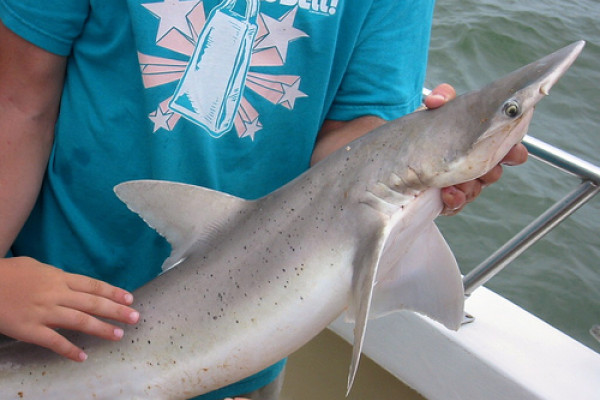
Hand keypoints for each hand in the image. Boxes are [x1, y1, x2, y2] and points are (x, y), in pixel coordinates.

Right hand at [0, 257, 139, 360]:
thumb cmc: (9, 273)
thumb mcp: (37, 267)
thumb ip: (57, 276)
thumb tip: (72, 283)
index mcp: (59, 278)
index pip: (93, 286)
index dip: (113, 292)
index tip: (130, 298)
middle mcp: (57, 294)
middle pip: (93, 303)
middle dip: (116, 310)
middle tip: (135, 317)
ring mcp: (44, 312)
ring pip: (80, 321)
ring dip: (101, 329)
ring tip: (119, 335)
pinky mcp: (30, 330)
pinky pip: (54, 341)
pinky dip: (69, 350)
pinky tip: (82, 357)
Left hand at [424, 84, 527, 215]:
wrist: (398, 150)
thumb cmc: (424, 127)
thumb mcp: (434, 109)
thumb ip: (441, 96)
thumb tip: (438, 99)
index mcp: (480, 143)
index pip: (507, 150)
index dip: (515, 152)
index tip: (514, 151)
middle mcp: (474, 166)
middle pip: (493, 173)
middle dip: (492, 171)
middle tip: (486, 169)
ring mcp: (460, 184)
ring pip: (475, 190)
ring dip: (469, 186)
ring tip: (456, 182)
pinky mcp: (444, 200)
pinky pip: (455, 205)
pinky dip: (454, 200)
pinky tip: (446, 193)